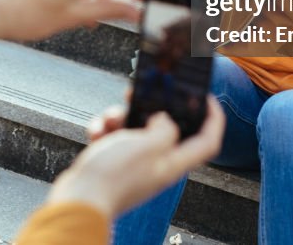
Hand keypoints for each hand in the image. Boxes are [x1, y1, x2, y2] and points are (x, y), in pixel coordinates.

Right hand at [46, 96, 224, 218]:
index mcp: (173, 163)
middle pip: (167, 129)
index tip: (207, 97)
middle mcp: (157, 165)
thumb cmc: (114, 176)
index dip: (213, 118)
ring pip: (137, 129)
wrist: (78, 200)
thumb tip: (165, 120)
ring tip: (110, 119)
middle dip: (153, 109)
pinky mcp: (114, 164)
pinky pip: (115, 138)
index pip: (207, 141)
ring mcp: (135, 165)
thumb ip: (166, 128)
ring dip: (123, 117)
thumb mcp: (148, 144)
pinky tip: (97, 133)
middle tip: (141, 93)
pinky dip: (106, 130)